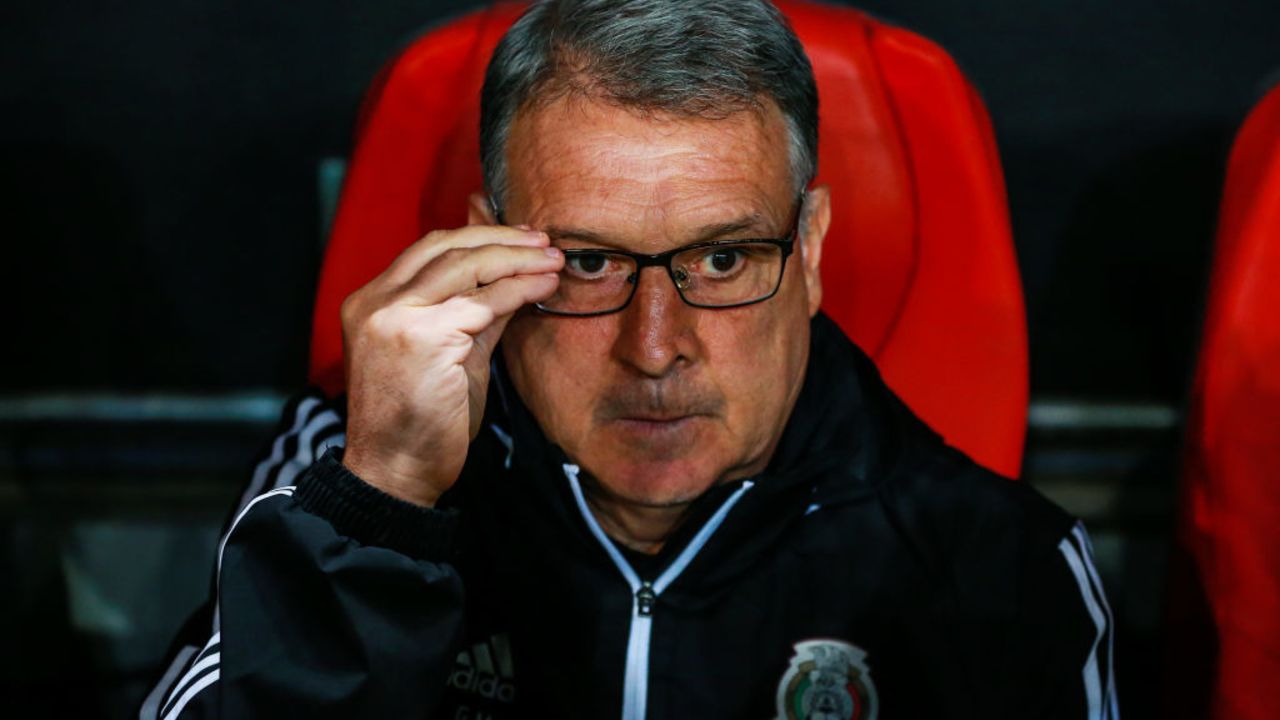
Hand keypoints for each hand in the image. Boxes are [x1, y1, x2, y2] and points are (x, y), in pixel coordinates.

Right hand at [339, 225, 562, 505]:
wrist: (396, 472)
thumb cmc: (422, 423)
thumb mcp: (449, 355)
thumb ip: (474, 316)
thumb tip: (514, 282)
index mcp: (371, 302)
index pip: (429, 251)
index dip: (478, 238)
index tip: (518, 239)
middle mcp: (375, 302)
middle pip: (447, 247)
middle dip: (501, 240)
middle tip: (543, 241)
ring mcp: (394, 316)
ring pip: (466, 266)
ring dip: (517, 259)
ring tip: (552, 260)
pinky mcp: (422, 336)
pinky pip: (483, 302)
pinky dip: (519, 290)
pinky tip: (543, 287)